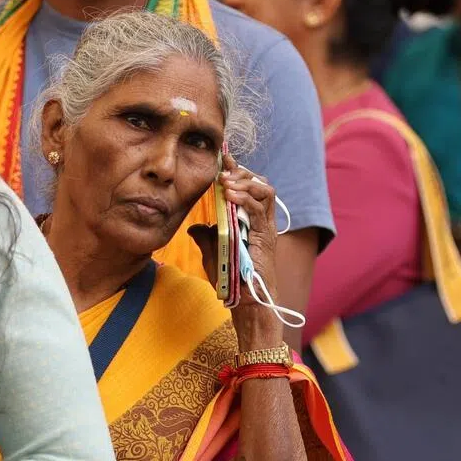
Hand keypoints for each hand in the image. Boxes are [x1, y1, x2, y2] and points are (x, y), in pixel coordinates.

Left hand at [192, 156, 282, 346]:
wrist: (245, 302)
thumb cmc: (232, 279)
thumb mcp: (213, 253)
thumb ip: (206, 236)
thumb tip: (194, 226)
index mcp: (250, 220)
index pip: (247, 187)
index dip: (236, 171)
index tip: (222, 157)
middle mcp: (261, 220)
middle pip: (260, 183)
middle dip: (242, 172)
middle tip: (224, 170)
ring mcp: (265, 227)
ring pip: (266, 190)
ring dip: (245, 182)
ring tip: (227, 183)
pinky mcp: (266, 236)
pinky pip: (260, 209)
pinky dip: (246, 199)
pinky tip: (231, 197)